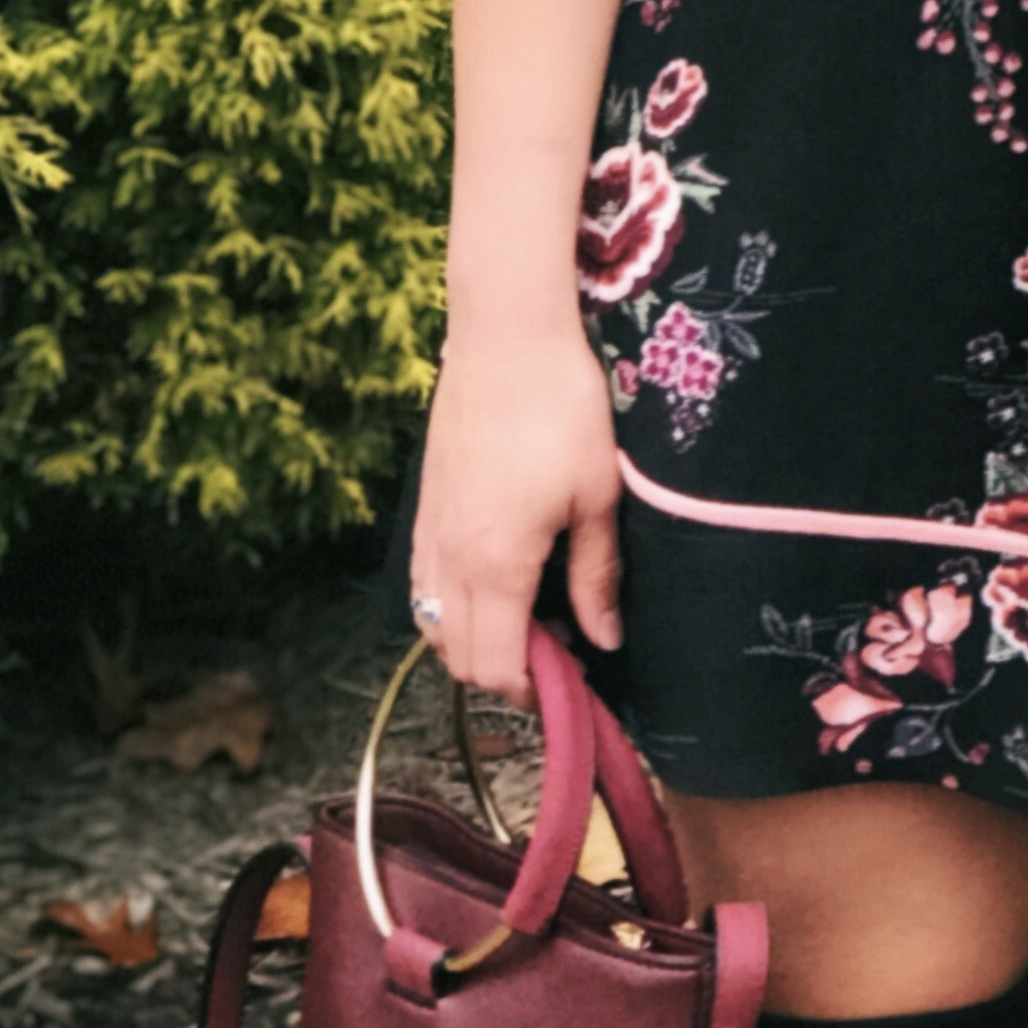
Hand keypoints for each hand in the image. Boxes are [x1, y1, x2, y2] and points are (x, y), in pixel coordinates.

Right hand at [411, 323, 624, 698]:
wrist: (506, 337)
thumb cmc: (562, 410)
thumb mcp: (596, 495)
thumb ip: (596, 576)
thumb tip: (604, 641)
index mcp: (494, 566)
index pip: (494, 666)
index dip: (531, 690)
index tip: (573, 680)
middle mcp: (448, 560)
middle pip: (457, 656)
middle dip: (504, 671)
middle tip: (558, 651)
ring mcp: (428, 533)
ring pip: (431, 623)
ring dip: (474, 639)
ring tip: (528, 618)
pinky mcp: (423, 508)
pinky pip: (423, 584)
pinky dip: (450, 605)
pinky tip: (493, 583)